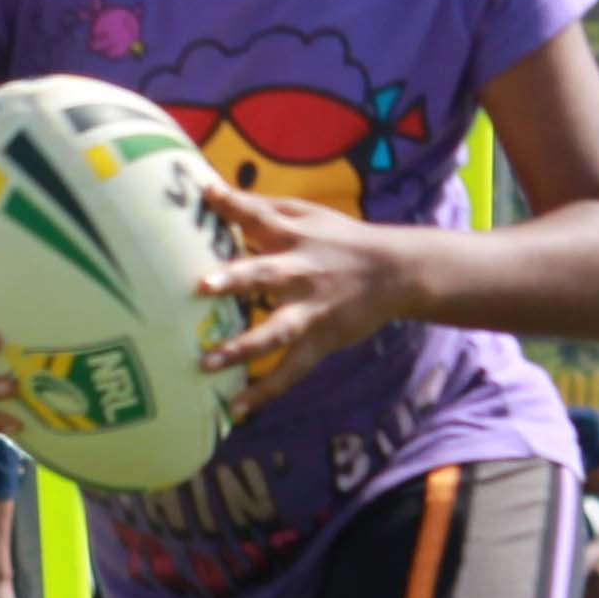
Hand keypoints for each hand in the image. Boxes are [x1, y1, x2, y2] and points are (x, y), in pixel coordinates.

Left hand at [197, 185, 413, 406]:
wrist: (396, 272)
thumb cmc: (340, 239)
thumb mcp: (307, 213)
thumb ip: (260, 206)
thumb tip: (210, 189)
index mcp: (294, 236)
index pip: (259, 217)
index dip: (232, 205)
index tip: (204, 194)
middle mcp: (300, 272)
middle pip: (265, 275)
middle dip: (235, 280)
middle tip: (202, 286)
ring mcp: (311, 311)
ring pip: (275, 331)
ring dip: (242, 347)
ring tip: (206, 363)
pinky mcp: (320, 341)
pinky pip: (291, 370)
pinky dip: (266, 391)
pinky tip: (237, 408)